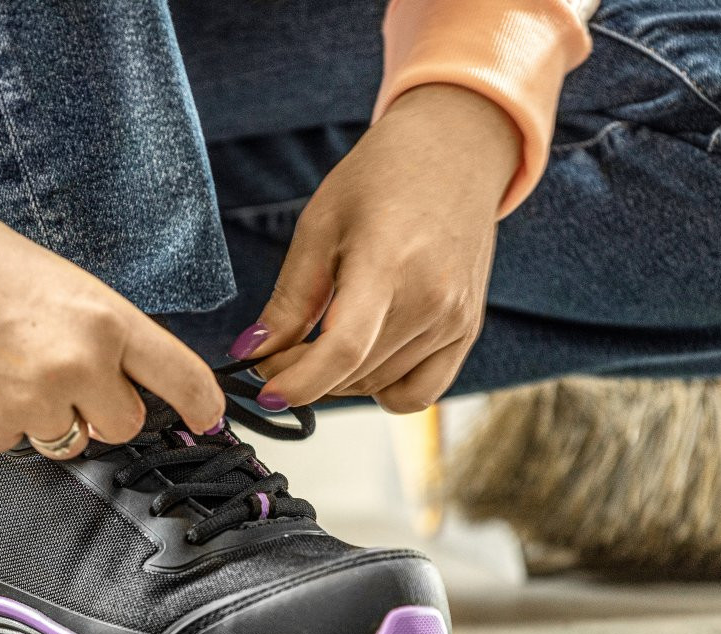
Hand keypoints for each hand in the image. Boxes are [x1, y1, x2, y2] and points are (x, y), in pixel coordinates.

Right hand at [0, 192, 224, 457]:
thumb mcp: (66, 287)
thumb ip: (104, 341)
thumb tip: (127, 393)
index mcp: (108, 321)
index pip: (182, 378)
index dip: (201, 404)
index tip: (205, 417)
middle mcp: (79, 365)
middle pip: (123, 425)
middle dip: (103, 411)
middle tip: (65, 378)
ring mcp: (32, 402)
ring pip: (67, 442)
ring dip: (49, 420)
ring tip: (8, 370)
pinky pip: (13, 448)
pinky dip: (0, 424)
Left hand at [230, 85, 520, 412]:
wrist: (454, 154)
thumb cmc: (382, 178)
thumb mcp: (320, 225)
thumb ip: (289, 298)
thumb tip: (253, 353)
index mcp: (387, 262)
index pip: (343, 349)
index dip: (299, 382)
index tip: (266, 391)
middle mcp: (431, 299)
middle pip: (353, 373)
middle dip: (303, 376)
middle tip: (276, 355)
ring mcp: (455, 320)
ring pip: (378, 386)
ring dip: (338, 382)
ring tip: (316, 346)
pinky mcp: (467, 331)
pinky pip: (419, 392)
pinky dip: (382, 389)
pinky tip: (362, 359)